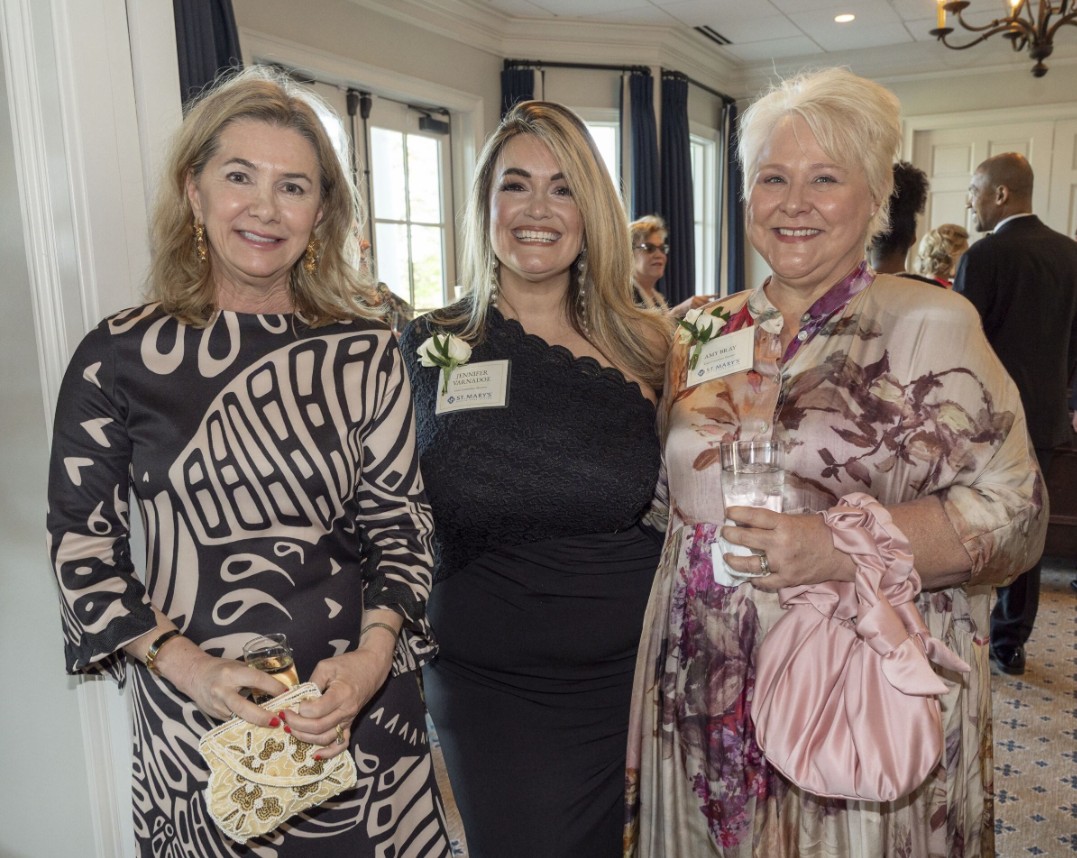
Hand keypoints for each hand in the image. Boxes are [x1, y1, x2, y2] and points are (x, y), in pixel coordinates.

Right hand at [171, 649, 288, 726]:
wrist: (194, 676)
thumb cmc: (221, 669)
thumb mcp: (238, 667)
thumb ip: (253, 677)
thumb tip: (278, 687)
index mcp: (231, 674)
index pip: (256, 679)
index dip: (274, 687)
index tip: (287, 693)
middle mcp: (222, 691)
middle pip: (243, 708)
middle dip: (261, 716)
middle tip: (277, 721)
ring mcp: (218, 706)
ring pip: (239, 719)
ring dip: (256, 724)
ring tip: (274, 726)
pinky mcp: (216, 716)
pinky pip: (234, 722)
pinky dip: (248, 724)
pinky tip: (260, 727)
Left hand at [279, 644, 393, 760]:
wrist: (372, 667)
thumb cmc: (349, 664)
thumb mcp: (327, 666)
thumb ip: (312, 682)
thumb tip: (296, 699)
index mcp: (341, 694)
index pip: (316, 711)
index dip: (300, 710)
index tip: (292, 703)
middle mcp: (346, 710)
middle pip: (318, 727)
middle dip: (296, 725)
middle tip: (285, 717)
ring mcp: (349, 720)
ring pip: (325, 738)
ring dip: (305, 738)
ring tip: (291, 729)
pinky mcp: (350, 724)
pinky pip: (341, 744)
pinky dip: (329, 753)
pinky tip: (315, 755)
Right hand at [670, 295, 715, 318]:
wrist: (678, 309)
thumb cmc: (686, 308)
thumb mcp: (692, 304)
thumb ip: (699, 304)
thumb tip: (708, 305)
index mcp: (696, 297)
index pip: (705, 296)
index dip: (712, 295)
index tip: (717, 294)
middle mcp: (695, 298)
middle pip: (705, 300)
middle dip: (710, 303)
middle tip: (716, 304)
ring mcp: (693, 301)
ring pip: (702, 304)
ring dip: (706, 307)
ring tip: (711, 308)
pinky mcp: (691, 305)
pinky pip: (698, 308)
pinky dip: (701, 310)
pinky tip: (704, 311)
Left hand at [721, 506, 856, 592]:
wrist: (843, 554)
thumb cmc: (820, 532)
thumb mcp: (797, 520)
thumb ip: (777, 523)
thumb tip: (753, 523)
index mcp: (784, 525)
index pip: (755, 517)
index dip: (738, 514)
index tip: (728, 512)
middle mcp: (780, 544)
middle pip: (747, 539)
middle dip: (731, 535)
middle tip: (725, 533)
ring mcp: (783, 564)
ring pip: (750, 564)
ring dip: (735, 561)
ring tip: (727, 558)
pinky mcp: (788, 579)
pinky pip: (764, 582)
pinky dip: (755, 579)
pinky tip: (749, 576)